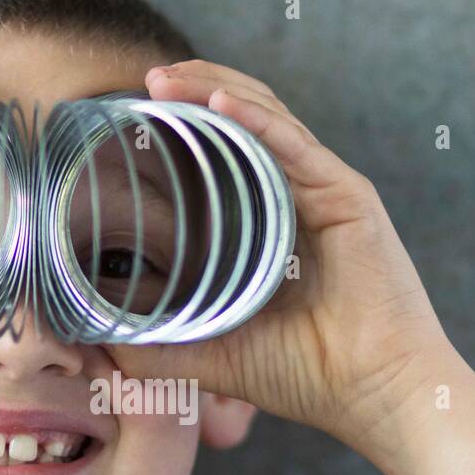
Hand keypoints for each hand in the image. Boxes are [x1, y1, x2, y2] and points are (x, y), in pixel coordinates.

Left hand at [111, 59, 451, 452]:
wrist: (375, 395)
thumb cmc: (308, 377)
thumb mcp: (215, 355)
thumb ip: (162, 342)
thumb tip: (99, 335)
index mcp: (276, 227)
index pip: (229, 159)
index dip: (186, 132)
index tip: (135, 119)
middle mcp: (303, 200)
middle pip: (246, 124)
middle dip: (194, 93)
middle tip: (144, 81)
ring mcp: (328, 193)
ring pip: (267, 120)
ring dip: (215, 91)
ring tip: (166, 79)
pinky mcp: (350, 197)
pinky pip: (296, 146)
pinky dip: (256, 120)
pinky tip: (216, 101)